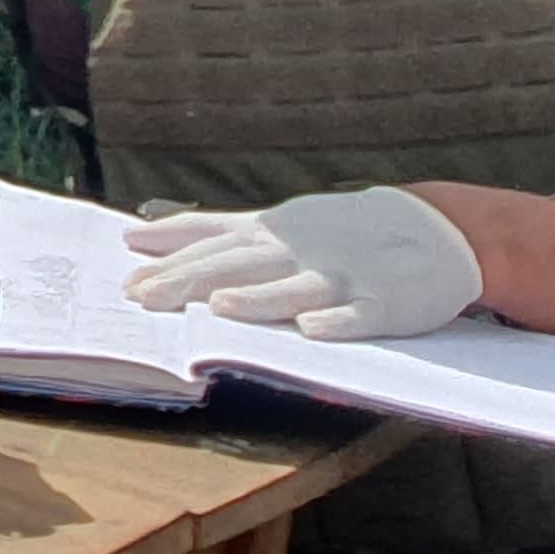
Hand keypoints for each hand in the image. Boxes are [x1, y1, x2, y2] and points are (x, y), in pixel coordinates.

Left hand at [122, 186, 482, 340]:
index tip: (127, 283)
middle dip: (192, 281)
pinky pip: (359, 315)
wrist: (427, 227)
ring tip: (221, 307)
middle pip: (239, 267)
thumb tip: (137, 236)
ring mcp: (342, 276)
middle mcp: (298, 253)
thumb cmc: (331, 231)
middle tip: (147, 296)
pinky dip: (337, 321)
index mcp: (268, 236)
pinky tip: (312, 329)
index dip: (169, 265)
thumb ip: (205, 232)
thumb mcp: (267, 224)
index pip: (210, 249)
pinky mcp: (383, 302)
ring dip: (259, 298)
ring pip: (295, 289)